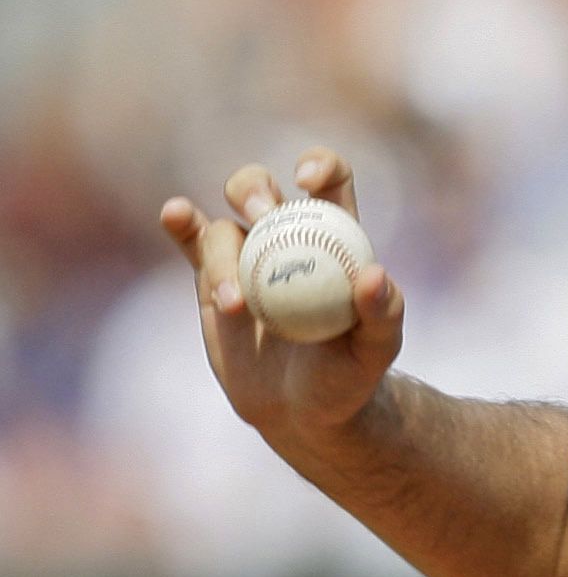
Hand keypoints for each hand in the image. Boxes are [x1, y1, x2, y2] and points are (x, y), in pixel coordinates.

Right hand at [159, 148, 405, 444]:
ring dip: (223, 256)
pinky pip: (191, 242)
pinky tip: (176, 214)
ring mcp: (244, 255)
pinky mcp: (210, 278)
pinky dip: (180, 223)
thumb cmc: (351, 373)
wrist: (305, 410)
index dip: (320, 165)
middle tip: (261, 215)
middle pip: (260, 188)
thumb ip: (384, 312)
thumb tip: (373, 275)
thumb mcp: (377, 349)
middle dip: (253, 190)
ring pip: (222, 228)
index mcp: (333, 235)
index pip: (329, 180)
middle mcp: (285, 236)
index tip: (308, 179)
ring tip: (235, 306)